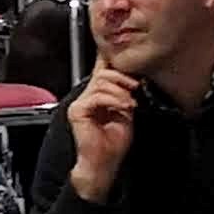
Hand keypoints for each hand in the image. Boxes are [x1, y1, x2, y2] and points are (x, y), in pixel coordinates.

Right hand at [66, 58, 141, 191]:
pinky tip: (124, 107)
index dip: (108, 57)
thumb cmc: (115, 141)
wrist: (105, 163)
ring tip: (130, 103)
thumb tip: (135, 78)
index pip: (101, 70)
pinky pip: (96, 96)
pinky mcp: (78, 111)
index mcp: (97, 95)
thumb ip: (126, 94)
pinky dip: (113, 99)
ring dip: (120, 90)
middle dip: (122, 77)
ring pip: (100, 82)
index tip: (119, 51)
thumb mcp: (126, 111)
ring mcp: (80, 103)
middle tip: (136, 87)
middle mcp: (86, 96)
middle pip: (102, 72)